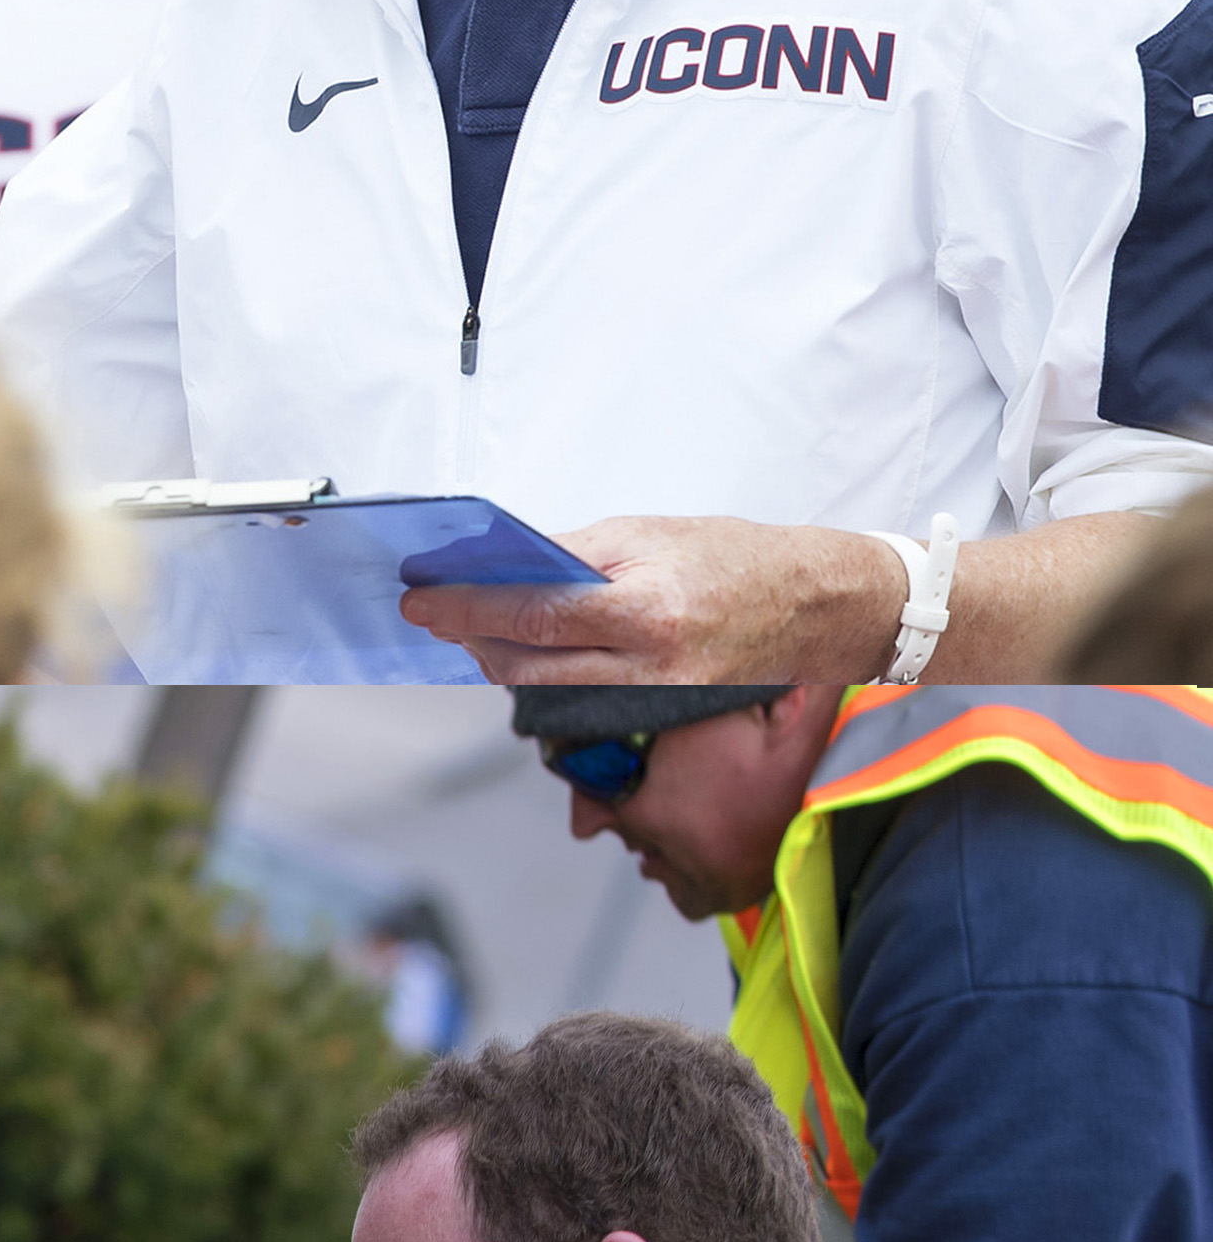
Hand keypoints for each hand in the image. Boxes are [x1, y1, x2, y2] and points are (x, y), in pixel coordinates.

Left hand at [398, 515, 898, 683]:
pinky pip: (578, 692)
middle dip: (469, 637)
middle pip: (525, 663)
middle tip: (432, 611)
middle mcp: (646, 664)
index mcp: (645, 610)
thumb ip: (570, 555)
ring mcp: (651, 694)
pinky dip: (541, 670)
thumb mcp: (649, 534)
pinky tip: (521, 645)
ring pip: (545, 686)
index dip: (464, 609)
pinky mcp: (656, 707)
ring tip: (468, 625)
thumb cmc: (739, 557)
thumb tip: (500, 561)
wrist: (821, 606)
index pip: (530, 615)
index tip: (421, 599)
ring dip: (497, 657)